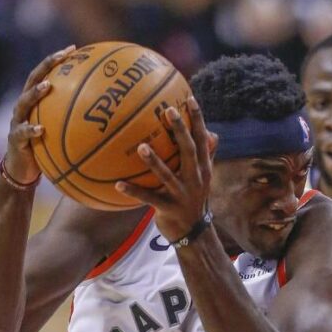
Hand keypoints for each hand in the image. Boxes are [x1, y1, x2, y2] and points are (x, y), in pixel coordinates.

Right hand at [5, 45, 74, 184]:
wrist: (22, 170)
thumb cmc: (46, 151)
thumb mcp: (62, 135)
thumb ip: (76, 124)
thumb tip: (108, 121)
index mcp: (36, 103)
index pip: (45, 75)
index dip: (56, 60)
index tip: (74, 49)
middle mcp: (24, 107)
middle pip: (32, 80)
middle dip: (46, 66)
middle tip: (61, 57)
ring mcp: (17, 121)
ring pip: (23, 102)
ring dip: (35, 93)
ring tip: (48, 87)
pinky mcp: (14, 140)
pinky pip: (21, 133)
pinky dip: (30, 130)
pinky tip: (40, 129)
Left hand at [115, 96, 218, 241]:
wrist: (194, 232)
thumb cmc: (194, 200)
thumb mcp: (204, 178)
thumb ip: (207, 156)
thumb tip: (213, 133)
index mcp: (203, 169)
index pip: (202, 140)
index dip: (198, 120)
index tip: (190, 99)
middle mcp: (195, 179)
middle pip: (189, 151)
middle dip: (180, 130)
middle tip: (168, 111)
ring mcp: (182, 194)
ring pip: (168, 175)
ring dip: (154, 161)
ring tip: (141, 147)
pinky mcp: (168, 208)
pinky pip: (148, 198)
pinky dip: (134, 191)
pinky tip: (117, 184)